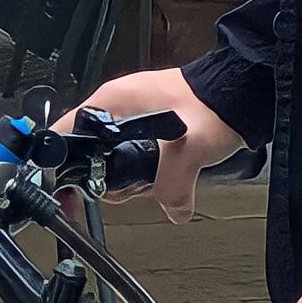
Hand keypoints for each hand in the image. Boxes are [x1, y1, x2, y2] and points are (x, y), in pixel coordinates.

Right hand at [53, 73, 241, 218]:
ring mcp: (131, 116)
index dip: (60, 164)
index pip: (64, 131)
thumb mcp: (191, 147)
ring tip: (148, 183)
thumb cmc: (215, 102)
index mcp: (113, 100)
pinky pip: (130, 156)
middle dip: (104, 180)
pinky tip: (157, 179)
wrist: (242, 92)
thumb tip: (171, 210)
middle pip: (85, 152)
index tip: (66, 190)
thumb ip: (174, 183)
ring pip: (110, 158)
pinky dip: (140, 172)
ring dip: (127, 179)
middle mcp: (117, 106)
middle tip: (126, 191)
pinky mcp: (148, 126)